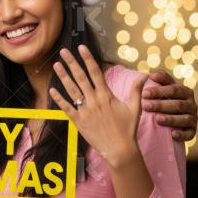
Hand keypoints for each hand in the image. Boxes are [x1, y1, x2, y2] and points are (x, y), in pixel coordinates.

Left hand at [49, 45, 146, 167]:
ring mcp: (85, 110)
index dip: (88, 58)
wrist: (119, 150)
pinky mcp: (78, 121)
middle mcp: (94, 100)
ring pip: (71, 90)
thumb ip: (136, 90)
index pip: (95, 72)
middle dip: (71, 63)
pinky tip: (52, 89)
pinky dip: (59, 99)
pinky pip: (66, 108)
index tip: (81, 47)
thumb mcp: (135, 108)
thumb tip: (144, 75)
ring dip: (63, 76)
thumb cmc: (128, 129)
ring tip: (56, 65)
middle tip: (63, 51)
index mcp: (106, 95)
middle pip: (80, 77)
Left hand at [143, 70, 197, 140]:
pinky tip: (172, 134)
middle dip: (161, 105)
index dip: (159, 91)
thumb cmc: (166, 99)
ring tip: (157, 119)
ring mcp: (193, 118)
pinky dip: (182, 134)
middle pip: (178, 104)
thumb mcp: (164, 87)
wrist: (173, 118)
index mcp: (186, 92)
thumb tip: (152, 75)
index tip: (144, 93)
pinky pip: (189, 134)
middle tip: (145, 106)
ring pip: (184, 119)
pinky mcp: (192, 131)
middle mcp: (192, 105)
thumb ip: (160, 79)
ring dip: (171, 119)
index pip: (174, 89)